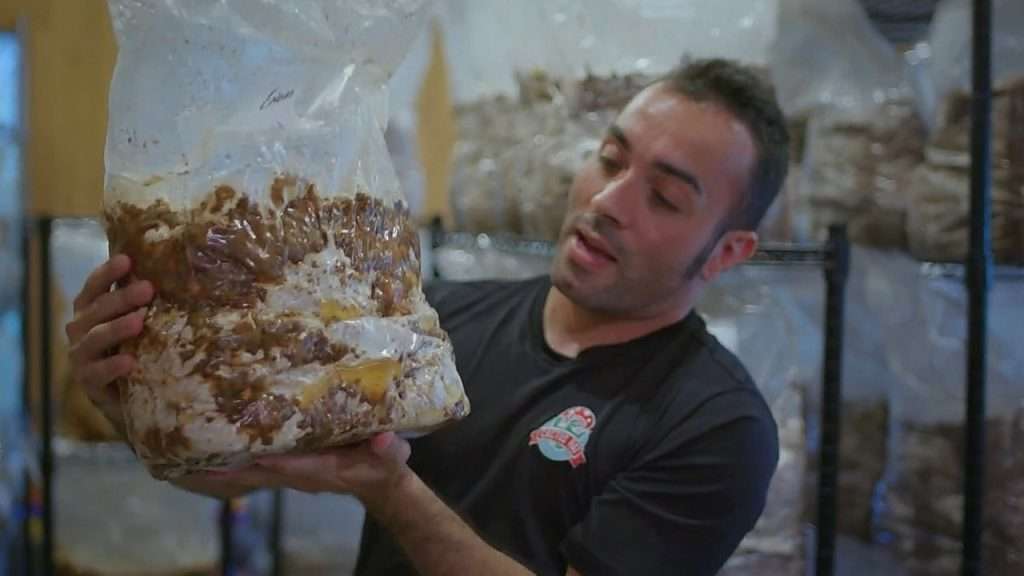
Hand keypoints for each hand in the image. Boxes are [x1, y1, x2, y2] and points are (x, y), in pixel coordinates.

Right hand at [65, 254, 153, 427]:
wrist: (130, 398)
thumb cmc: (138, 349)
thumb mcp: (142, 322)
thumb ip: (148, 301)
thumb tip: (184, 271)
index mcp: (92, 309)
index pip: (95, 286)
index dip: (108, 272)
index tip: (128, 259)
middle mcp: (81, 329)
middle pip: (98, 309)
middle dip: (122, 297)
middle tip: (148, 289)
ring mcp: (81, 356)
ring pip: (95, 338)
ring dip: (116, 328)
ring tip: (139, 322)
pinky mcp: (88, 383)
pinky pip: (97, 373)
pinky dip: (112, 367)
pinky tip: (129, 362)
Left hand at [212, 433, 412, 516]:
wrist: (376, 480)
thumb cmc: (383, 465)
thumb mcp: (393, 457)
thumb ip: (389, 450)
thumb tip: (385, 439)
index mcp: (327, 470)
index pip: (298, 466)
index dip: (278, 461)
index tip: (255, 454)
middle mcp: (302, 473)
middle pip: (262, 473)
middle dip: (233, 469)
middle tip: (199, 462)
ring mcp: (291, 471)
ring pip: (253, 470)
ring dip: (226, 464)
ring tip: (193, 453)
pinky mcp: (286, 464)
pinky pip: (255, 462)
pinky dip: (234, 457)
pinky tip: (211, 447)